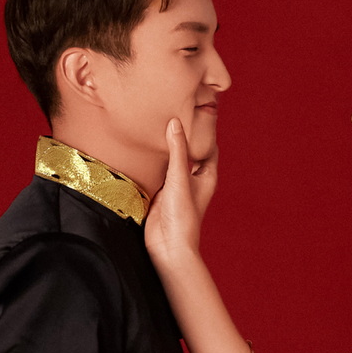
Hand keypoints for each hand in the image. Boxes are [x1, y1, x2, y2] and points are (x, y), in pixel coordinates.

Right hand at [144, 118, 218, 266]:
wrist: (168, 246)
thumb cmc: (183, 217)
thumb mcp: (180, 178)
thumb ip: (177, 150)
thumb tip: (176, 122)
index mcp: (206, 175)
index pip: (208, 145)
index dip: (205, 127)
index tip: (198, 106)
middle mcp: (193, 178)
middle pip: (189, 149)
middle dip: (183, 133)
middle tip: (173, 107)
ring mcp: (176, 184)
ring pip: (171, 158)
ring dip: (165, 145)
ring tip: (156, 120)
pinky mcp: (159, 190)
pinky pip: (157, 169)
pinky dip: (152, 158)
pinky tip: (143, 145)